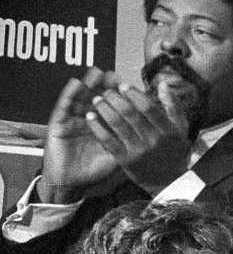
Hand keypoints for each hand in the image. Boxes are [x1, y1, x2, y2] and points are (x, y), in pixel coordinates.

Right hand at [39, 68, 125, 201]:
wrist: (71, 181)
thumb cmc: (94, 168)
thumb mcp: (119, 156)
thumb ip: (133, 142)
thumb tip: (153, 133)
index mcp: (104, 125)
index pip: (114, 107)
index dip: (122, 98)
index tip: (131, 88)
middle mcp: (88, 119)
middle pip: (98, 99)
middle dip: (108, 87)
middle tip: (115, 76)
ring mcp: (72, 119)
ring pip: (82, 97)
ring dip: (90, 84)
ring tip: (97, 72)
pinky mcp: (58, 123)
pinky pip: (64, 106)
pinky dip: (70, 94)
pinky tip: (77, 84)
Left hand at [83, 81, 191, 194]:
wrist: (167, 181)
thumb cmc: (172, 151)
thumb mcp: (180, 129)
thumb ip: (173, 107)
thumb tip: (163, 85)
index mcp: (168, 130)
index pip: (149, 107)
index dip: (134, 94)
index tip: (123, 86)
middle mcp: (154, 140)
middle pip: (130, 113)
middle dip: (115, 98)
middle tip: (107, 92)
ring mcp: (139, 151)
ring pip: (117, 124)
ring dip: (104, 109)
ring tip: (97, 100)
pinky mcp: (126, 160)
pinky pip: (108, 140)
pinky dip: (97, 127)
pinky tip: (90, 117)